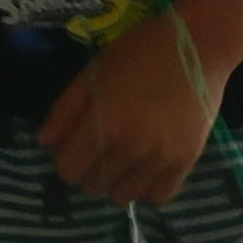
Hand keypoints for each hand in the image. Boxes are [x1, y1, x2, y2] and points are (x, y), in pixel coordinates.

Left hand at [38, 21, 220, 206]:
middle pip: (94, 187)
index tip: (76, 146)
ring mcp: (160, 158)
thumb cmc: (139, 52)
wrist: (198, 45)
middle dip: (89, 171)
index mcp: (103, 123)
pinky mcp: (186, 161)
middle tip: (100, 149)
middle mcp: (130, 147)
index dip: (66, 160)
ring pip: (124, 197)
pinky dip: (147, 188)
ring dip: (117, 182)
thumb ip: (65, 110)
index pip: (69, 170)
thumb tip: (44, 144)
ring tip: (125, 159)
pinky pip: (158, 197)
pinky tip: (146, 168)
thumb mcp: (93, 72)